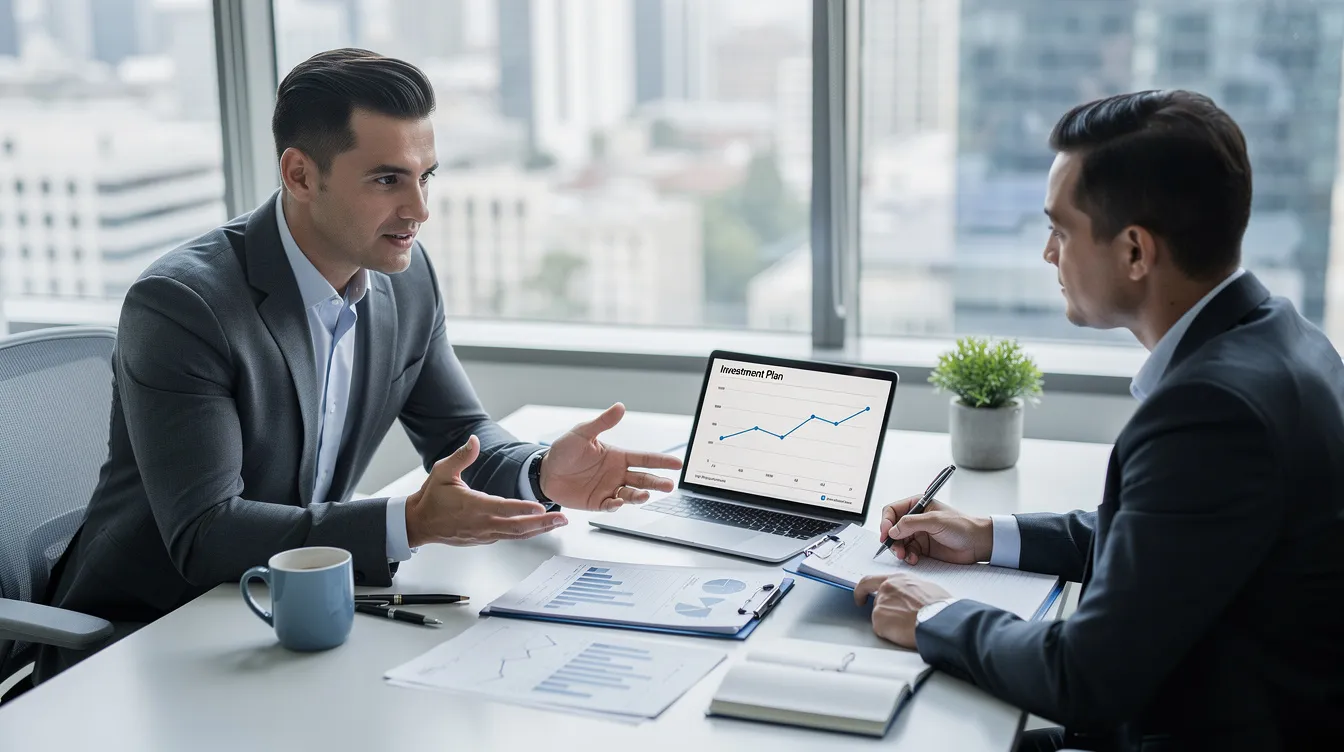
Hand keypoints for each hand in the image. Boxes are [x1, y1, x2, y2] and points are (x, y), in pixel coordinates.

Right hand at [405, 435, 568, 546]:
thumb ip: (461, 456)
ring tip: (557, 523)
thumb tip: (474, 441)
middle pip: (517, 527)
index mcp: (473, 506)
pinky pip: (509, 537)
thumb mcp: (442, 471)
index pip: (503, 508)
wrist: (420, 523)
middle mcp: (482, 524)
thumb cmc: (432, 498)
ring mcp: (484, 534)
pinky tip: (538, 528)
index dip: (522, 508)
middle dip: (542, 523)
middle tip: (561, 518)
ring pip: (516, 535)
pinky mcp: (485, 539)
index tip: (540, 507)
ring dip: (538, 529)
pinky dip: (526, 533)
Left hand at [540, 403, 683, 511]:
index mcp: (618, 457)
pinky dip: (617, 505)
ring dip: (640, 495)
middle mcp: (617, 473)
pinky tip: (618, 502)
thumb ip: (602, 423)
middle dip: (658, 482)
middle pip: (643, 479)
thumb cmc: (564, 450)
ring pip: (631, 494)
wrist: (546, 472)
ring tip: (645, 495)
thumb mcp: (582, 433)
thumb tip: (620, 407)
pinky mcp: (598, 502)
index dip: (661, 461)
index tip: (677, 464)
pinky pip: (612, 505)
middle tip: (670, 486)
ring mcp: (609, 488)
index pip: (644, 459)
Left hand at [854, 573, 952, 647]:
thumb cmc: (940, 608)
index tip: (861, 597)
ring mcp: (881, 603)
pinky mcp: (879, 619)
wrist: (941, 621)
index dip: (862, 590)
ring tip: (910, 628)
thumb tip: (910, 599)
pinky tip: (905, 633)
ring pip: (880, 617)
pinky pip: (882, 629)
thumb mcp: (926, 589)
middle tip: (892, 622)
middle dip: (884, 612)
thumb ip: (910, 591)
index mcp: (898, 579)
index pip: (871, 581)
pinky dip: (891, 634)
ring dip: (891, 624)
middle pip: (877, 602)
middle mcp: (886, 588)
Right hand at [880, 495, 991, 564]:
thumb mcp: (934, 521)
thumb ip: (911, 524)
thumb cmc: (962, 526)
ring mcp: (918, 534)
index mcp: (917, 505)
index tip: (886, 534)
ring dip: (898, 550)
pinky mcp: (922, 548)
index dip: (886, 522)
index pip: (892, 511)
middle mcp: (915, 519)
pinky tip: (914, 559)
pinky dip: (908, 556)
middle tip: (896, 549)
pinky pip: (907, 552)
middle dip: (891, 539)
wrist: (978, 544)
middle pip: (892, 528)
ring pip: (898, 542)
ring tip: (905, 556)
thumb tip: (891, 531)